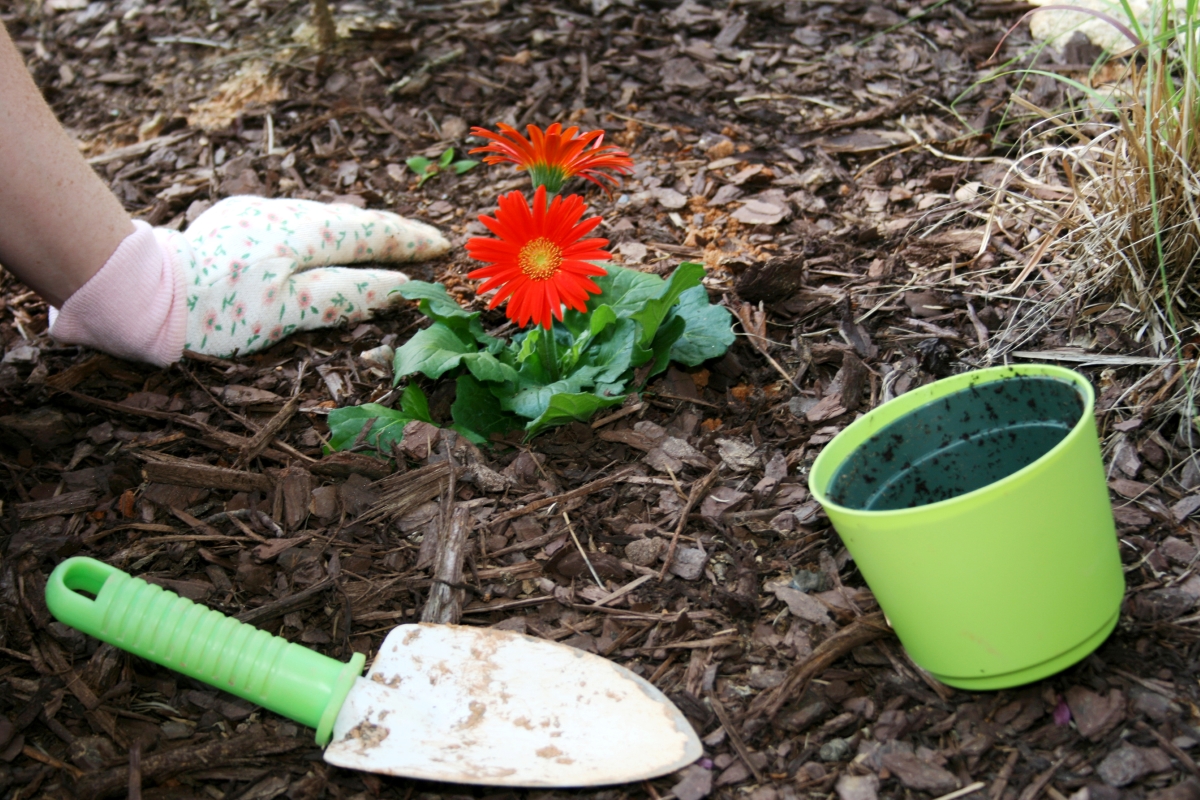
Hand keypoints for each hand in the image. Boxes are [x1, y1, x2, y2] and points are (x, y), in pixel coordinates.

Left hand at [163, 196, 448, 355]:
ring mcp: (253, 214)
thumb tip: (397, 285)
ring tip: (380, 242)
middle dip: (387, 231)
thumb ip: (346, 294)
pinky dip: (320, 233)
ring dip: (354, 230)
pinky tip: (318, 245)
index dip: (408, 242)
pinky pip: (292, 222)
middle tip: (420, 242)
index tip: (441, 247)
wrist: (138, 293)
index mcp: (301, 234)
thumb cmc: (214, 312)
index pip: (370, 233)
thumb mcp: (288, 312)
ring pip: (319, 218)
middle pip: (347, 219)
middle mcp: (281, 214)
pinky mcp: (230, 223)